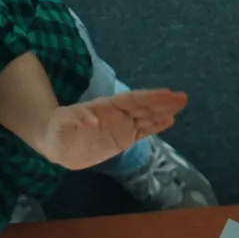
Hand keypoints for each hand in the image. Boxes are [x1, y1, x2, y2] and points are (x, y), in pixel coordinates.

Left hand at [37, 88, 186, 170]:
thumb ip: (77, 119)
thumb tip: (92, 118)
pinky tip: (168, 121)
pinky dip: (156, 126)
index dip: (150, 98)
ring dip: (163, 112)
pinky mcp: (123, 139)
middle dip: (162, 102)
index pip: (132, 100)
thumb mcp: (63, 122)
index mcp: (105, 108)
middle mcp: (117, 115)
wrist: (56, 143)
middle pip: (144, 107)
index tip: (167, 94)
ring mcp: (121, 126)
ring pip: (146, 118)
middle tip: (182, 98)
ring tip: (180, 107)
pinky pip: (143, 131)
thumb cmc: (57, 129)